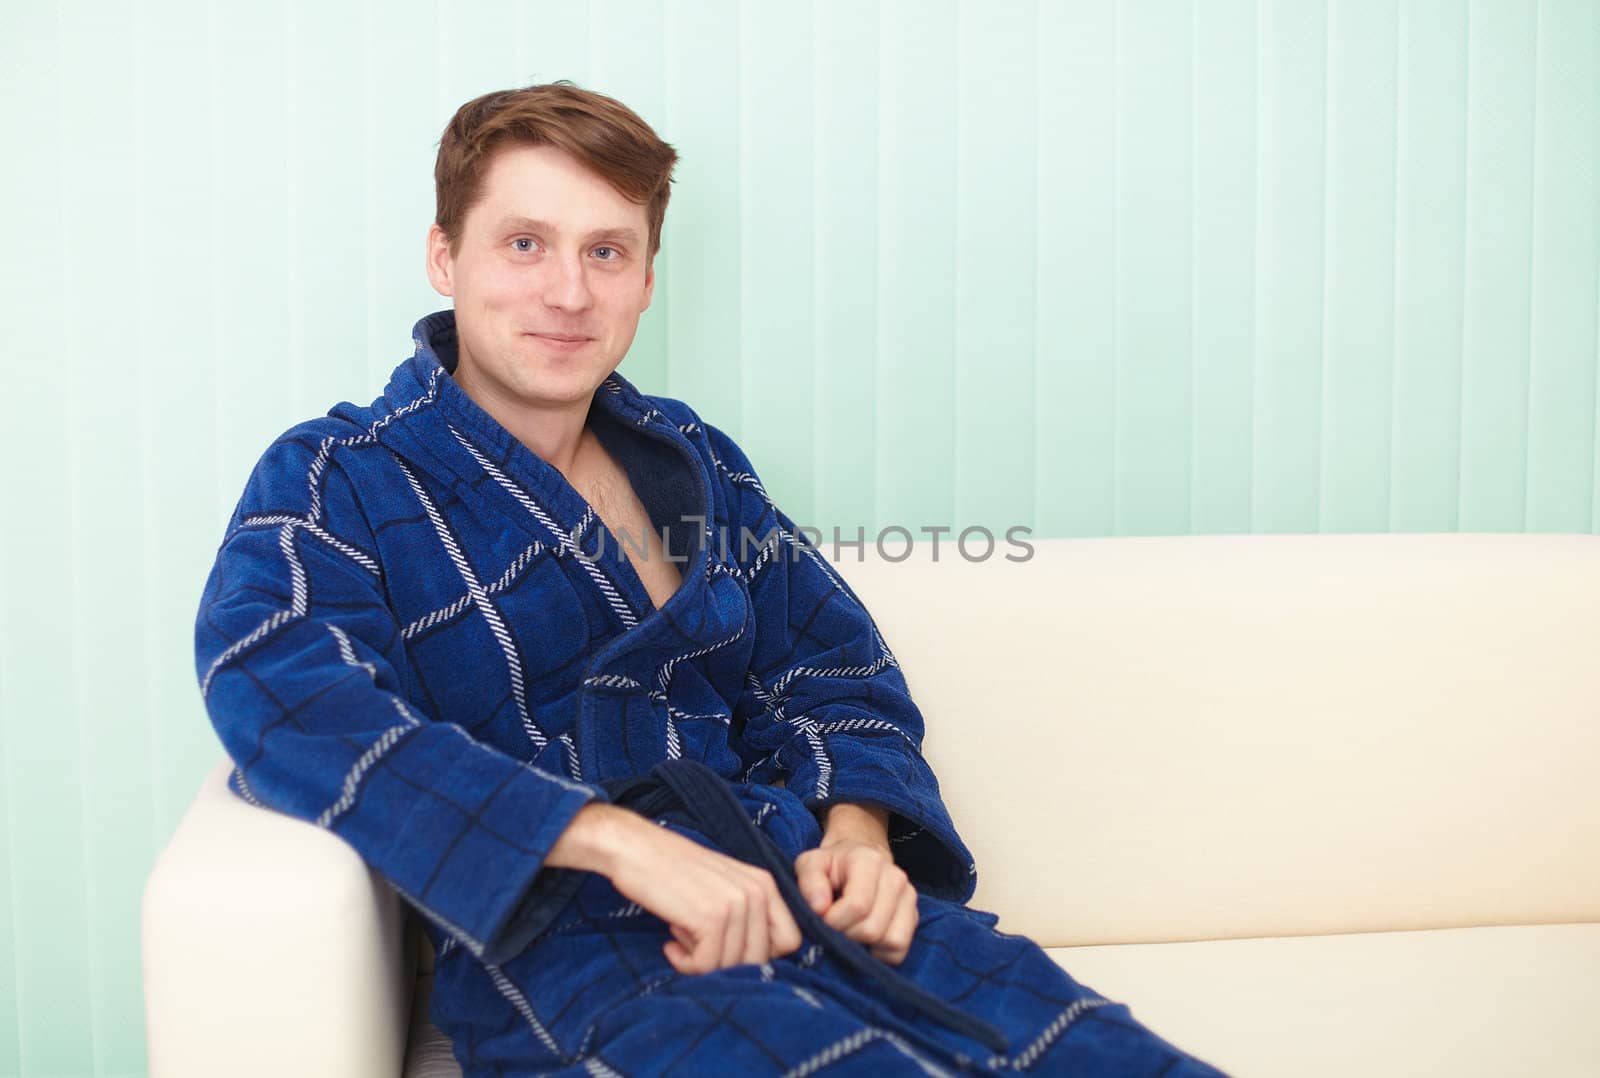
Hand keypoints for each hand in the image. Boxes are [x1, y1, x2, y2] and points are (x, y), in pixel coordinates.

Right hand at [598, 810, 804, 975]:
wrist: (635, 849)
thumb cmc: (673, 872)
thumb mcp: (722, 888)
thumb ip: (746, 917)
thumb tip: (758, 962)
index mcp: (765, 883)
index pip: (790, 941)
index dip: (760, 955)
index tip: (727, 948)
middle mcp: (758, 891)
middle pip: (761, 959)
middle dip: (726, 963)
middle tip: (696, 942)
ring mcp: (736, 903)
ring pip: (733, 965)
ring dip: (701, 962)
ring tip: (680, 937)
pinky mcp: (711, 916)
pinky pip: (707, 964)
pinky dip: (685, 964)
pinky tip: (670, 945)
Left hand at [794, 839, 918, 964]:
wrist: (855, 860)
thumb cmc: (830, 866)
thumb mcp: (810, 865)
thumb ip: (809, 883)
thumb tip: (820, 908)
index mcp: (868, 861)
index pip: (857, 906)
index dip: (834, 922)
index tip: (822, 919)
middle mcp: (895, 877)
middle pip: (873, 928)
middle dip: (847, 936)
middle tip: (834, 927)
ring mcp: (908, 896)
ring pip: (891, 941)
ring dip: (865, 945)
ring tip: (850, 930)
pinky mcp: (913, 915)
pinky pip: (900, 949)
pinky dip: (881, 953)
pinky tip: (865, 940)